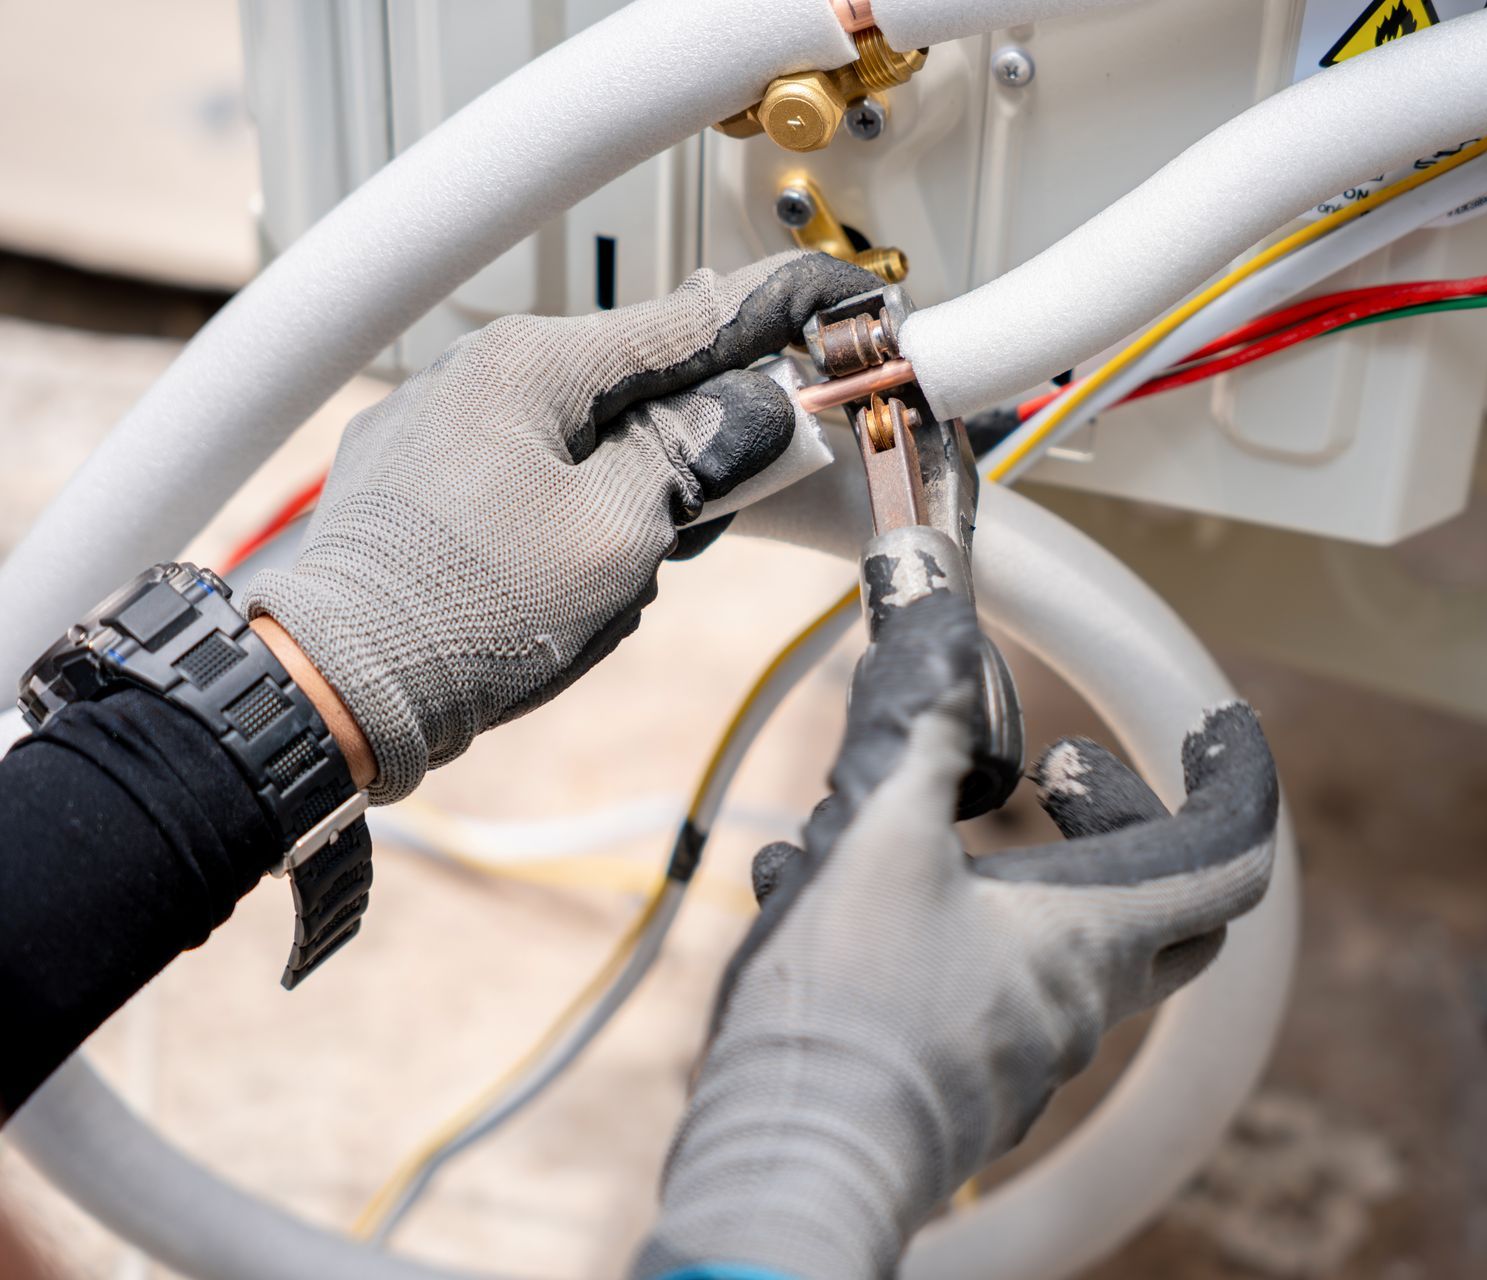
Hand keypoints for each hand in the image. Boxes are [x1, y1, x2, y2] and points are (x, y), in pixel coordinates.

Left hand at [243, 251, 877, 801]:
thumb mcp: (618, 535)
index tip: (841, 305)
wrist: (332, 693)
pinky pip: (529, 469)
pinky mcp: (420, 480)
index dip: (779, 315)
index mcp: (529, 363)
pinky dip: (576, 509)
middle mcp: (477, 373)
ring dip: (631, 491)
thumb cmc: (462, 617)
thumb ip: (695, 457)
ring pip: (584, 434)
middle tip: (733, 502)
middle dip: (697, 438)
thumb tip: (755, 411)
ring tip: (617, 579)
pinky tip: (568, 580)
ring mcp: (441, 425)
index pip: (687, 319)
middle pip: (636, 381)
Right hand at [635, 594, 1278, 1279]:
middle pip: (1162, 904)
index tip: (1221, 721)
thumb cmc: (847, 1016)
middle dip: (1122, 818)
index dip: (1240, 775)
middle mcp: (1079, 1000)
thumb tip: (926, 577)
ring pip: (1062, 938)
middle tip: (1054, 769)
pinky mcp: (960, 1074)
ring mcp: (1023, 1048)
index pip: (1230, 852)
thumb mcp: (876, 834)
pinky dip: (948, 914)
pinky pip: (985, 979)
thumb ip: (911, 713)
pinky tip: (833, 887)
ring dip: (1016, 862)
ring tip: (919, 816)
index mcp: (1092, 938)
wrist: (785, 1175)